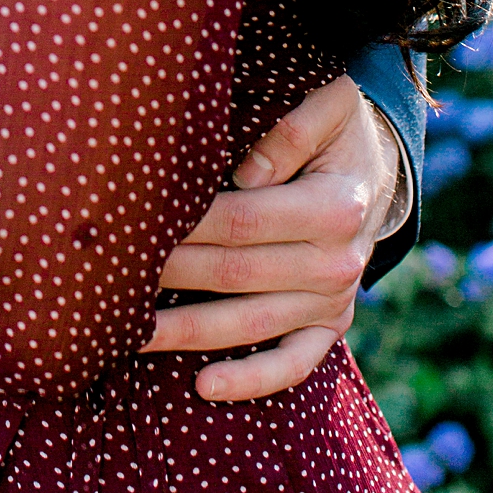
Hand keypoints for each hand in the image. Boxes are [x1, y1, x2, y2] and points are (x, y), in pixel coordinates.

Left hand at [143, 75, 401, 401]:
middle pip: (235, 274)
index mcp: (333, 207)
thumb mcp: (330, 106)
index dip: (187, 225)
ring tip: (131, 335)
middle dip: (171, 275)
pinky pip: (293, 364)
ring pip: (251, 324)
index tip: (136, 227)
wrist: (380, 172)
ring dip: (189, 333)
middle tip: (112, 278)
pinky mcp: (331, 325)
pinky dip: (252, 379)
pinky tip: (204, 386)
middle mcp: (336, 262)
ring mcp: (334, 300)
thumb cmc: (338, 132)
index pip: (243, 219)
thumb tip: (244, 176)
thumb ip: (290, 132)